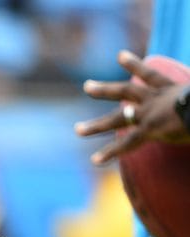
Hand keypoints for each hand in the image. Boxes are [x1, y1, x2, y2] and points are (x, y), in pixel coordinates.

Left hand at [75, 50, 189, 163]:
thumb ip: (188, 104)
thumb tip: (189, 110)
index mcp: (170, 88)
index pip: (150, 74)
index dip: (135, 65)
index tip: (121, 56)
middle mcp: (155, 98)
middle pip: (125, 91)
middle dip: (104, 89)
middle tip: (87, 86)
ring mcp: (149, 113)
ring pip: (118, 117)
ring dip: (96, 124)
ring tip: (77, 129)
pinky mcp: (149, 129)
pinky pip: (125, 144)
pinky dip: (110, 153)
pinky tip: (95, 160)